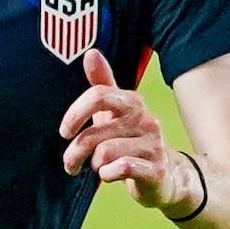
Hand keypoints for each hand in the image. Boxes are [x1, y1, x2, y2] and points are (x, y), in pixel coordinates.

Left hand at [58, 47, 201, 217]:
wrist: (164, 176)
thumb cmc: (130, 141)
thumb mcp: (114, 112)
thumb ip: (103, 84)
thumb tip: (91, 53)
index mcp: (131, 103)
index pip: (99, 95)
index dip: (75, 113)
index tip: (65, 132)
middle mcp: (145, 119)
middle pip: (94, 133)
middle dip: (75, 152)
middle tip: (71, 164)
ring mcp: (153, 144)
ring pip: (104, 153)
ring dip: (94, 165)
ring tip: (98, 167)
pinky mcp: (156, 169)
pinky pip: (121, 168)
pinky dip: (108, 175)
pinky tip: (109, 175)